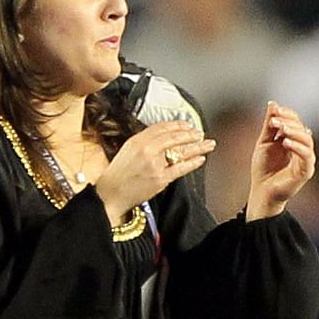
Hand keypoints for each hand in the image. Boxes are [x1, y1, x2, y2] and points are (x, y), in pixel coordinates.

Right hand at [97, 119, 213, 222]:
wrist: (110, 193)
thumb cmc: (117, 174)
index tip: (186, 124)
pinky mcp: (161, 178)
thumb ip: (143, 143)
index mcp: (136, 141)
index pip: (161, 128)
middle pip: (174, 137)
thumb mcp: (126, 151)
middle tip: (199, 133)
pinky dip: (192, 163)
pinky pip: (181, 168)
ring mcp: (155, 164)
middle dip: (190, 134)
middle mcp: (146, 150)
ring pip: (180, 151)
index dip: (177, 125)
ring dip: (197, 146)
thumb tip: (163, 138)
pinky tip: (200, 159)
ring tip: (207, 144)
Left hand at [248, 101, 314, 219]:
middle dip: (289, 122)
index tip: (274, 110)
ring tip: (281, 128)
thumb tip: (273, 104)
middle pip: (303, 130)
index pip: (297, 122)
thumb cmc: (263, 167)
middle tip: (275, 119)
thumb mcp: (264, 142)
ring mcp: (305, 160)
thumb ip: (269, 126)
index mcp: (294, 141)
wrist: (261, 190)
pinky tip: (285, 142)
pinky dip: (298, 147)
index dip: (287, 114)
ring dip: (294, 132)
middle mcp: (302, 149)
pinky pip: (306, 157)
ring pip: (307, 141)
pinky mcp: (305, 172)